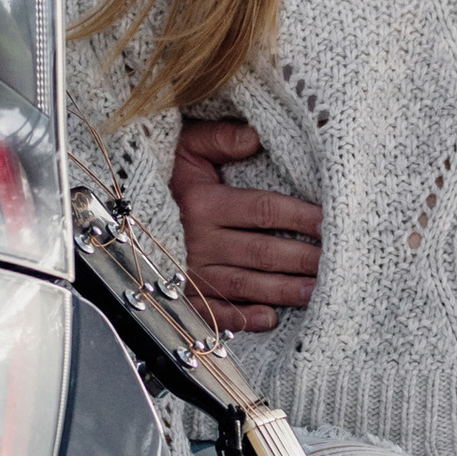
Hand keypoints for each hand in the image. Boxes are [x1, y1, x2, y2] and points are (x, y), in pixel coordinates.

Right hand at [170, 117, 320, 333]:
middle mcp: (197, 239)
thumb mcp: (188, 145)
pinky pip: (214, 312)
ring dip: (284, 290)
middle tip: (338, 264)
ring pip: (245, 284)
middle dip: (303, 260)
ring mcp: (190, 271)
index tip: (331, 222)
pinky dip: (242, 319)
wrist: (118, 206)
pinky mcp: (183, 294)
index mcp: (202, 202)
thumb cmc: (166, 172)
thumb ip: (220, 137)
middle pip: (262, 253)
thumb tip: (254, 136)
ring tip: (318, 291)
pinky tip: (270, 319)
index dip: (300, 217)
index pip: (264, 211)